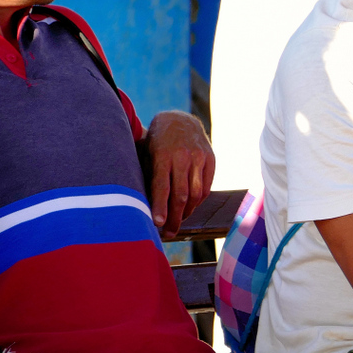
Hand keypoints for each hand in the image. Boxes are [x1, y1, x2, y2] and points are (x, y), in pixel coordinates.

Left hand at [144, 111, 213, 238]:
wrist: (180, 119)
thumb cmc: (157, 142)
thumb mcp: (147, 153)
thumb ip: (148, 176)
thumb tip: (142, 206)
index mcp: (163, 155)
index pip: (162, 186)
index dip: (160, 207)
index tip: (158, 224)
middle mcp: (182, 157)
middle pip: (181, 195)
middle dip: (175, 217)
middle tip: (169, 233)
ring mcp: (199, 158)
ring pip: (196, 194)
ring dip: (187, 212)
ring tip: (178, 222)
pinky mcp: (210, 160)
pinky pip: (206, 188)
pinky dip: (198, 201)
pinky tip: (189, 208)